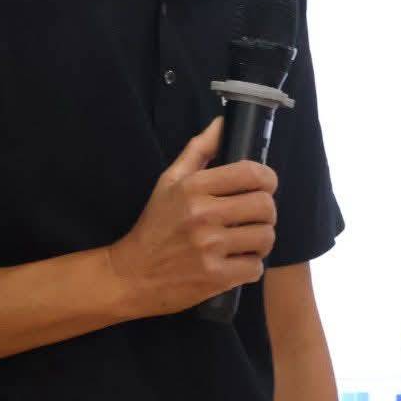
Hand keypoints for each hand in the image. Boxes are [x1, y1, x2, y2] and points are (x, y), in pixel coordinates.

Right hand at [106, 117, 278, 317]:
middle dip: (266, 212)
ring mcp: (209, 247)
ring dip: (261, 240)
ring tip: (245, 240)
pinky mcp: (215, 277)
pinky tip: (235, 262)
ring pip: (265, 237)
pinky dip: (250, 266)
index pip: (251, 174)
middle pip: (265, 206)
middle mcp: (202, 215)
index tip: (264, 186)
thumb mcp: (169, 181)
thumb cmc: (155, 226)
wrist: (133, 274)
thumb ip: (199, 150)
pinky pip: (256, 268)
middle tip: (253, 217)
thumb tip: (222, 123)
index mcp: (193, 187)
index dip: (267, 179)